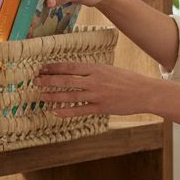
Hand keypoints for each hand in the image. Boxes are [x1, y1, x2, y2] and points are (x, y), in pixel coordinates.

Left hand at [34, 62, 160, 115]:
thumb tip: (77, 74)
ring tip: (42, 96)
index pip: (70, 66)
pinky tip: (56, 112)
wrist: (144, 92)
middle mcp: (94, 80)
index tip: (42, 68)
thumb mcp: (110, 70)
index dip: (54, 67)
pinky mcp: (101, 108)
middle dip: (49, 80)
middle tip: (35, 80)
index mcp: (96, 68)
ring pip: (70, 95)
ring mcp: (97, 95)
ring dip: (54, 96)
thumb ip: (94, 72)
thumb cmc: (128, 80)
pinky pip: (80, 110)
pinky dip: (67, 112)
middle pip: (66, 80)